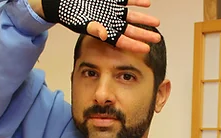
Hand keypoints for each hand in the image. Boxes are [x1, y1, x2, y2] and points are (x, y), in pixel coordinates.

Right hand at [37, 0, 161, 53]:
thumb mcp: (81, 22)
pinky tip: (147, 3)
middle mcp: (110, 22)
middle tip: (158, 39)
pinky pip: (127, 0)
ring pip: (132, 16)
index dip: (135, 45)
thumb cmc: (70, 13)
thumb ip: (94, 28)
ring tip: (157, 23)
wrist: (63, 1)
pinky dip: (137, 1)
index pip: (123, 41)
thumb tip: (104, 35)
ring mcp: (112, 10)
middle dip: (144, 34)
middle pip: (131, 30)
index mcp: (104, 31)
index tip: (146, 50)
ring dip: (144, 19)